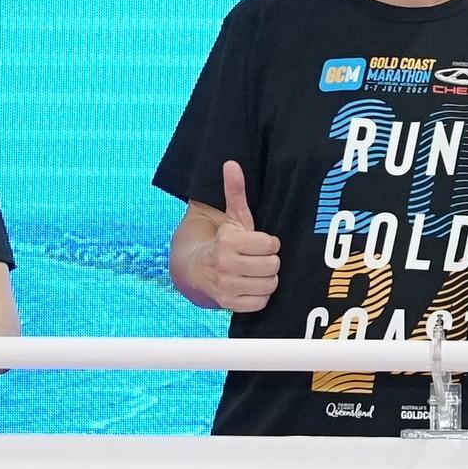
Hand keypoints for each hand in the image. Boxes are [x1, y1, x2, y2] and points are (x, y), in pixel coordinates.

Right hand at [181, 162, 284, 313]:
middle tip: (259, 259)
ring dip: (267, 279)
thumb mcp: (231, 217)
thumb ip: (234, 191)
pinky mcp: (229, 304)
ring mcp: (227, 286)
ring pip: (270, 284)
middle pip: (273, 265)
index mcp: (228, 241)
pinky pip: (261, 303)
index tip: (260, 243)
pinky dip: (260, 296)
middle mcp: (226, 264)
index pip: (271, 244)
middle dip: (269, 261)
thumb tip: (232, 163)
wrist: (194, 269)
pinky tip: (252, 287)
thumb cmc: (222, 241)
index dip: (269, 243)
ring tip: (256, 272)